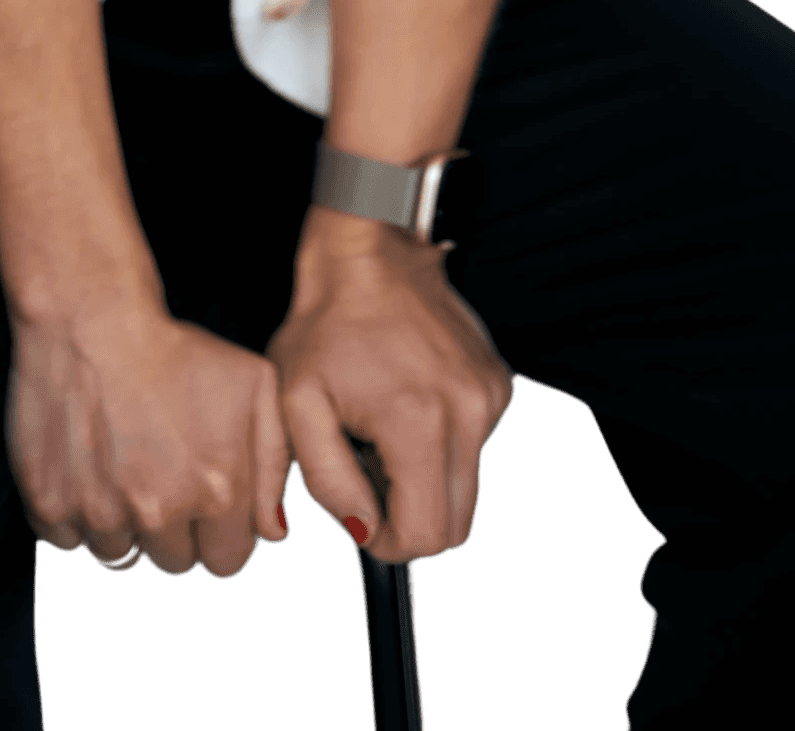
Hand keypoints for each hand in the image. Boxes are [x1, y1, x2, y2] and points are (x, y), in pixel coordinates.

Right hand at [6, 283, 293, 578]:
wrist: (93, 318)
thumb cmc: (175, 348)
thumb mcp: (253, 384)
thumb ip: (274, 463)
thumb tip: (273, 534)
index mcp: (216, 491)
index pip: (227, 561)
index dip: (219, 530)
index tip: (204, 495)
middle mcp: (159, 514)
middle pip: (174, 564)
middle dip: (176, 530)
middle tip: (162, 473)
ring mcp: (101, 514)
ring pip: (121, 556)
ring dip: (126, 526)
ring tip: (125, 466)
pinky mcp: (51, 505)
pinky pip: (70, 541)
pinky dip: (78, 516)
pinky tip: (90, 468)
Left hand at [267, 209, 514, 562]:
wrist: (369, 253)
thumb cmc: (327, 321)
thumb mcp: (297, 403)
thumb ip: (326, 480)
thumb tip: (362, 529)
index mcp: (419, 421)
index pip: (427, 536)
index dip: (387, 541)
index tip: (360, 510)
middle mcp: (469, 411)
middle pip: (456, 525)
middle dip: (409, 516)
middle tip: (367, 471)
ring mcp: (490, 397)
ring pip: (467, 489)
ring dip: (425, 480)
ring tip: (383, 432)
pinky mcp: (497, 384)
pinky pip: (475, 448)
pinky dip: (442, 446)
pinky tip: (406, 406)